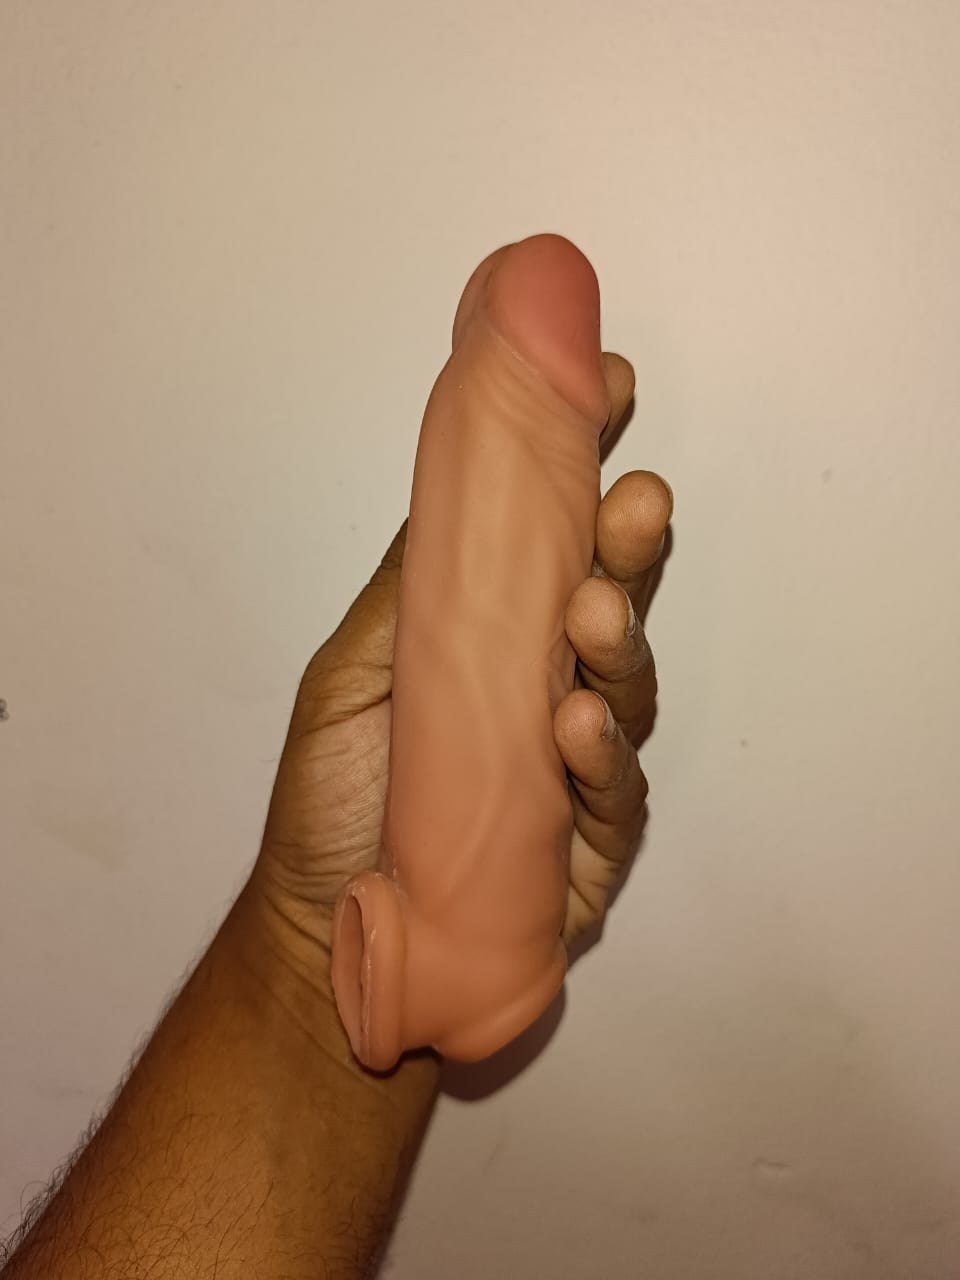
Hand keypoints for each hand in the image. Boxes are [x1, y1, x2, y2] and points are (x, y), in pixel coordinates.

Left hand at [252, 350, 671, 970]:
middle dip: (630, 541)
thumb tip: (454, 489)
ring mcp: (580, 760)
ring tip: (596, 614)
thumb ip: (413, 591)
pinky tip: (578, 732)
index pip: (552, 539)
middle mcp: (550, 682)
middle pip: (611, 593)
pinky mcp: (594, 838)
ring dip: (622, 640)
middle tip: (634, 499)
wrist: (333, 929)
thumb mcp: (354, 672)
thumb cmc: (338, 795)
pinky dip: (602, 756)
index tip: (604, 391)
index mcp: (497, 633)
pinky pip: (615, 789)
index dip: (581, 465)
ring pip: (627, 685)